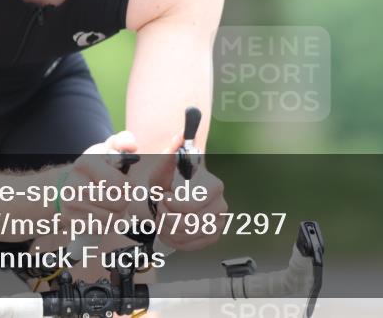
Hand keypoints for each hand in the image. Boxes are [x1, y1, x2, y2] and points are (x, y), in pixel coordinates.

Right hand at [60, 130, 136, 222]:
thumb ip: (123, 141)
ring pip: (112, 219)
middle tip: (120, 195)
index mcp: (85, 163)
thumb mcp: (108, 149)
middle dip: (125, 200)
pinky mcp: (70, 221)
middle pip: (119, 203)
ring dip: (118, 214)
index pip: (120, 184)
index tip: (124, 182)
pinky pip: (102, 229)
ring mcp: (71, 205)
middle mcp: (75, 184)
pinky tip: (104, 213)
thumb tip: (131, 146)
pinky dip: (108, 224)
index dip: (128, 185)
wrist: (68, 185)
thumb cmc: (96, 167)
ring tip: (114, 205)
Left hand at [149, 133, 227, 250]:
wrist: (172, 199)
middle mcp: (221, 206)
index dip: (171, 205)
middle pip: (188, 224)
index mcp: (214, 187)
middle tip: (161, 208)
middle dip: (167, 217)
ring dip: (167, 228)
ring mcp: (219, 224)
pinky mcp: (212, 238)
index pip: (191, 205)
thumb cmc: (168, 183)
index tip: (163, 197)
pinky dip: (173, 239)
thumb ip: (171, 153)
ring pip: (186, 236)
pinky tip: (170, 228)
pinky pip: (189, 246)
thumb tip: (180, 136)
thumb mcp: (164, 168)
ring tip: (164, 216)